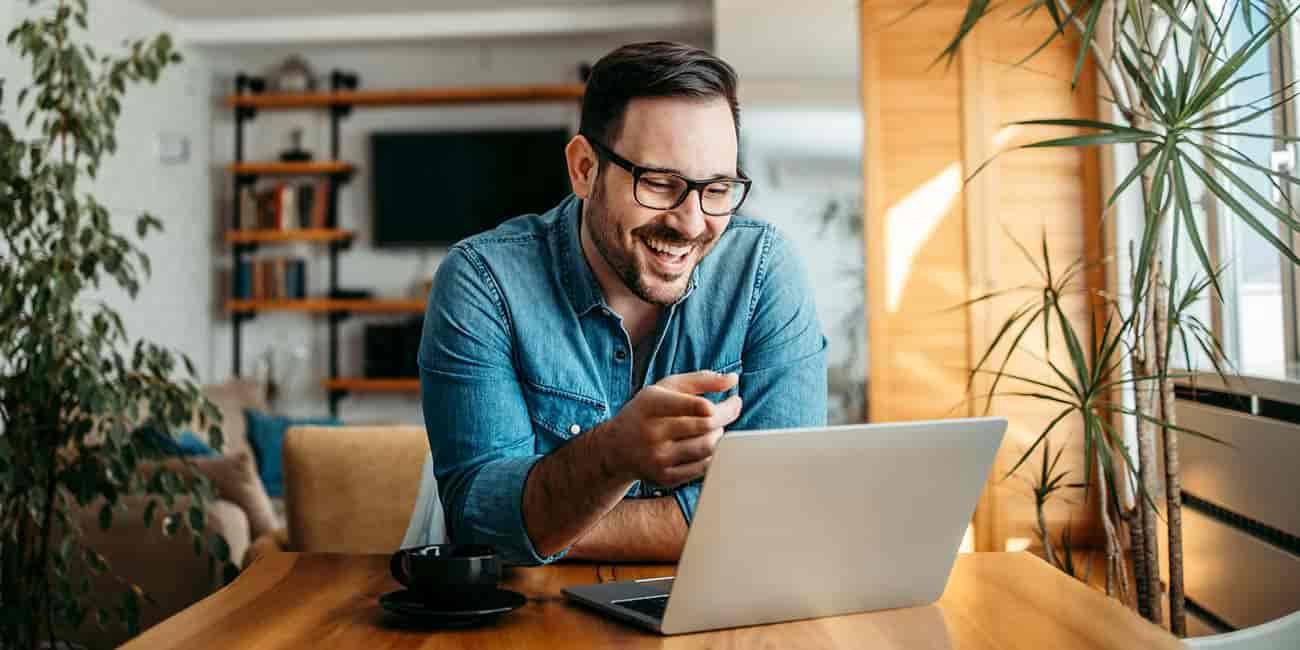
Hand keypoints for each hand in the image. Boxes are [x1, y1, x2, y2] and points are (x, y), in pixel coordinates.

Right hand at [594, 370, 741, 487]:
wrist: (616, 449)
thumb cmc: (647, 412)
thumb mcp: (665, 388)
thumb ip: (700, 380)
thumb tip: (733, 379)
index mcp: (650, 404)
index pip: (685, 404)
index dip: (708, 405)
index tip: (730, 400)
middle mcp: (651, 432)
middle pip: (704, 425)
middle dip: (727, 415)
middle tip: (733, 407)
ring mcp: (658, 458)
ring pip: (707, 447)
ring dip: (721, 434)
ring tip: (717, 426)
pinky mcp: (665, 478)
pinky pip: (702, 468)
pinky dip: (713, 454)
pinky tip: (710, 443)